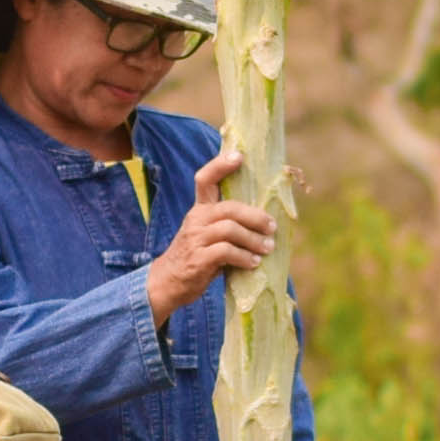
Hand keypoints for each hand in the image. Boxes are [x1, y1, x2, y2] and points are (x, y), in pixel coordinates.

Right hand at [145, 149, 275, 323]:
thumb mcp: (206, 234)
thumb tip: (264, 220)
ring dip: (253, 239)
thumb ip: (226, 224)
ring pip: (230, 229)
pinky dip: (244, 256)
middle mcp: (196, 220)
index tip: (240, 156)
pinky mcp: (198, 260)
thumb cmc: (195, 257)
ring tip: (267, 248)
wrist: (167, 283)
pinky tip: (253, 263)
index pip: (205, 179)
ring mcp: (196, 239)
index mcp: (200, 210)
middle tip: (272, 227)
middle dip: (255, 216)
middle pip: (229, 207)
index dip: (221, 165)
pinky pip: (226, 252)